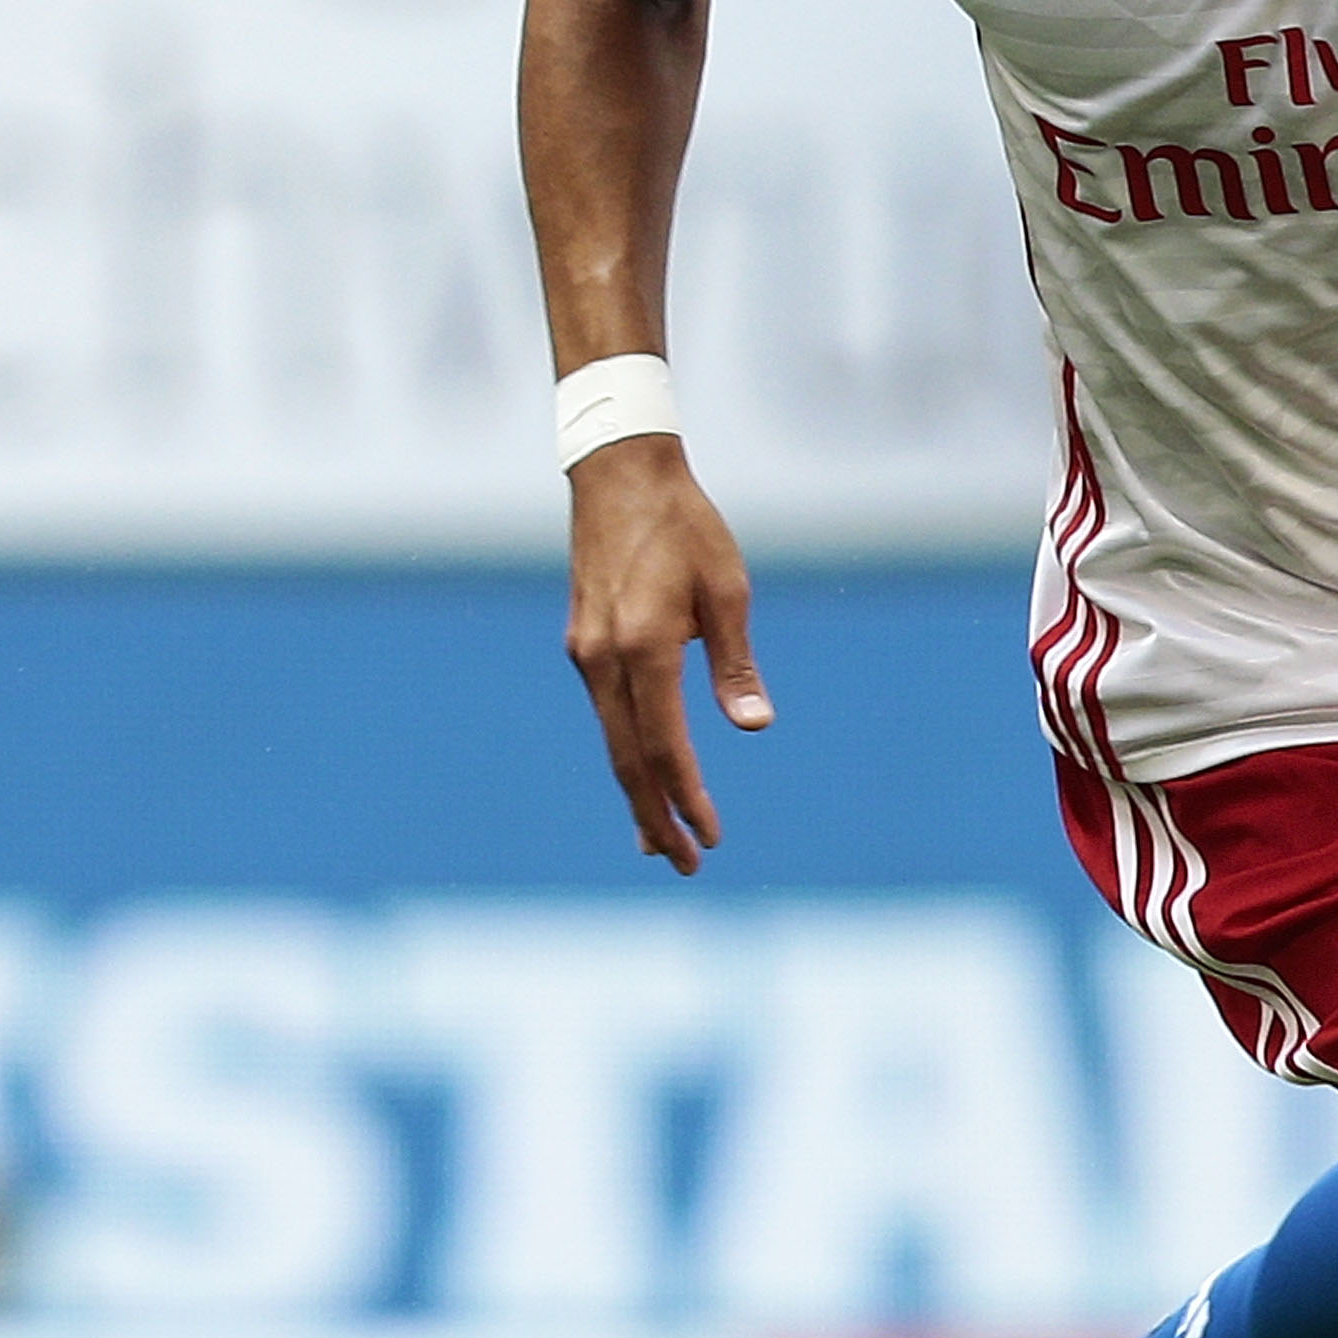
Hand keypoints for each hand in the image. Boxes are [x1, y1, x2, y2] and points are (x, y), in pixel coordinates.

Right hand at [562, 438, 769, 872]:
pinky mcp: (583, 645)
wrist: (619, 471)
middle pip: (628, 761)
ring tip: (661, 844)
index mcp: (643, 646)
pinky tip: (640, 777)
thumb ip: (735, 662)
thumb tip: (755, 726)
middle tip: (686, 866)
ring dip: (638, 795)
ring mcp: (586, 654)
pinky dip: (625, 756)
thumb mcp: (726, 588)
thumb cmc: (685, 524)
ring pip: (612, 743)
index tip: (711, 836)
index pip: (665, 745)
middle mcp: (603, 659)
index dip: (688, 796)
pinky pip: (606, 716)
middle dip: (657, 818)